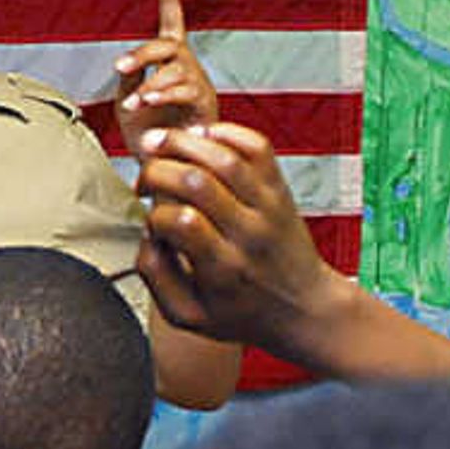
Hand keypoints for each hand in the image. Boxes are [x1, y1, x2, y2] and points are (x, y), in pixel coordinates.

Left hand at [111, 0, 219, 153]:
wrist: (166, 166)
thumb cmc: (147, 133)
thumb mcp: (128, 102)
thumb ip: (128, 79)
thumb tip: (125, 65)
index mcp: (169, 62)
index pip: (172, 25)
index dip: (170, 1)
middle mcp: (187, 67)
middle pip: (168, 46)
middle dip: (142, 54)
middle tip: (120, 67)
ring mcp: (198, 83)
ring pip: (175, 69)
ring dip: (151, 84)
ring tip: (135, 103)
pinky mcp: (206, 103)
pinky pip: (185, 90)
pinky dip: (164, 94)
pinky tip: (147, 102)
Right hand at [135, 121, 352, 348]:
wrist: (305, 308)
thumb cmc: (243, 312)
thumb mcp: (190, 316)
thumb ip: (157, 278)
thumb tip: (145, 234)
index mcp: (223, 268)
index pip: (180, 222)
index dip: (153, 214)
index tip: (150, 220)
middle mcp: (249, 233)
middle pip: (198, 182)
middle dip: (157, 171)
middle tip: (144, 180)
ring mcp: (268, 207)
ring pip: (225, 157)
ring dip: (183, 142)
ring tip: (157, 142)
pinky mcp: (279, 189)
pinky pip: (256, 146)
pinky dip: (225, 132)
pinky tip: (201, 137)